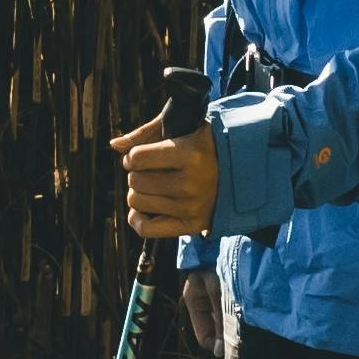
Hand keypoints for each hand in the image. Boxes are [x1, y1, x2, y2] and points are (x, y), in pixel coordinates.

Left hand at [116, 117, 221, 239]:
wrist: (243, 172)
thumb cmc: (207, 145)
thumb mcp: (184, 129)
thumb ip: (147, 133)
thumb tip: (114, 145)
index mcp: (190, 154)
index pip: (137, 158)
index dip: (133, 155)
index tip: (140, 155)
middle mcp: (190, 183)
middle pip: (135, 180)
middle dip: (137, 173)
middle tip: (151, 170)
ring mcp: (191, 208)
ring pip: (136, 201)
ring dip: (138, 192)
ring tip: (153, 185)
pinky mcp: (191, 226)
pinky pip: (145, 229)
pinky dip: (137, 218)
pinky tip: (144, 207)